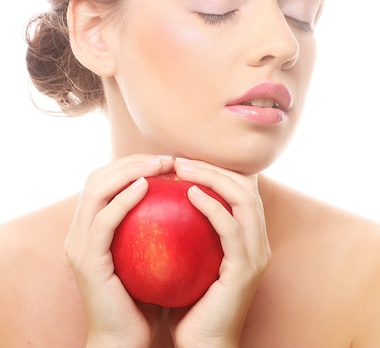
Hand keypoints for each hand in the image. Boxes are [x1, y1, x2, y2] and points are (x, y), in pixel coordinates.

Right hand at [64, 154, 174, 347]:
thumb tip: (191, 201)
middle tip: (168, 158)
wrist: (126, 340)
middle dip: (132, 161)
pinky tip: (146, 188)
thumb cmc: (146, 299)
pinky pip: (104, 221)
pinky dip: (124, 199)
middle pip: (97, 178)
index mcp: (91, 229)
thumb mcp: (151, 257)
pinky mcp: (87, 261)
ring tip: (161, 165)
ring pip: (96, 191)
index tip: (169, 161)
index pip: (105, 181)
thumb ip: (158, 230)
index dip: (133, 164)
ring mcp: (79, 246)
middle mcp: (79, 233)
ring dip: (129, 171)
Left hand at [167, 158, 270, 347]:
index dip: (217, 170)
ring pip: (245, 200)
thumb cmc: (190, 305)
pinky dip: (214, 206)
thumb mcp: (191, 261)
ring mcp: (256, 254)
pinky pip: (232, 228)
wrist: (204, 345)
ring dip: (214, 179)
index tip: (182, 163)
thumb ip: (188, 235)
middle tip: (179, 161)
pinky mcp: (246, 269)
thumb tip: (161, 205)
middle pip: (247, 187)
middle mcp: (259, 242)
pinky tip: (190, 195)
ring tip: (182, 170)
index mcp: (249, 238)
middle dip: (215, 167)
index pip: (241, 191)